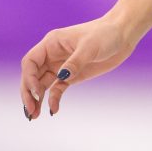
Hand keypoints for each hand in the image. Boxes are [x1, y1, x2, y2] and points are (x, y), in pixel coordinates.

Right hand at [19, 15, 136, 119]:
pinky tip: (53, 110)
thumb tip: (62, 76)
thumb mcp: (90, 46)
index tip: (36, 92)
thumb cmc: (105, 34)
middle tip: (30, 111)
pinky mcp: (72, 75)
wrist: (122, 35)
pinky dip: (53, 99)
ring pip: (42, 84)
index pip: (30, 62)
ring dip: (37, 99)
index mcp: (52, 43)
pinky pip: (57, 89)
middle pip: (32, 75)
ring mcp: (62, 66)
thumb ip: (75, 62)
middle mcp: (52, 55)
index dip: (29, 78)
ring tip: (34, 116)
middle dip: (28, 93)